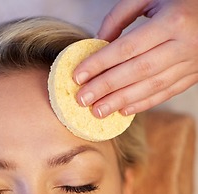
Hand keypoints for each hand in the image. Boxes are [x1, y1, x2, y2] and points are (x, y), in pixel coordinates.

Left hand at [73, 0, 197, 116]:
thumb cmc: (182, 0)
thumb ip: (122, 14)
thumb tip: (99, 41)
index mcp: (172, 21)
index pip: (128, 47)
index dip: (100, 63)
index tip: (79, 76)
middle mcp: (183, 45)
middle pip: (137, 71)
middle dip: (106, 87)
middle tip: (82, 99)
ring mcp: (190, 63)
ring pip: (151, 87)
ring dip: (121, 101)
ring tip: (98, 110)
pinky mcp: (193, 76)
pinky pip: (165, 94)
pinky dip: (143, 104)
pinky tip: (123, 110)